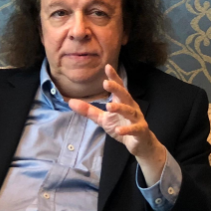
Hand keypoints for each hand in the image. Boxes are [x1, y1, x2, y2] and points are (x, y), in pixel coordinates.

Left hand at [69, 65, 166, 183]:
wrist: (138, 143)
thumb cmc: (121, 126)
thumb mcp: (103, 119)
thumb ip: (89, 111)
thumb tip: (70, 102)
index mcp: (122, 102)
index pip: (118, 87)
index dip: (113, 77)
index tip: (107, 67)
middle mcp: (131, 107)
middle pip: (124, 95)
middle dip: (116, 89)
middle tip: (106, 83)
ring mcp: (136, 119)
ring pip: (129, 111)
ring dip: (120, 108)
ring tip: (109, 106)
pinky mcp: (140, 130)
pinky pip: (134, 129)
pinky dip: (127, 129)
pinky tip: (118, 130)